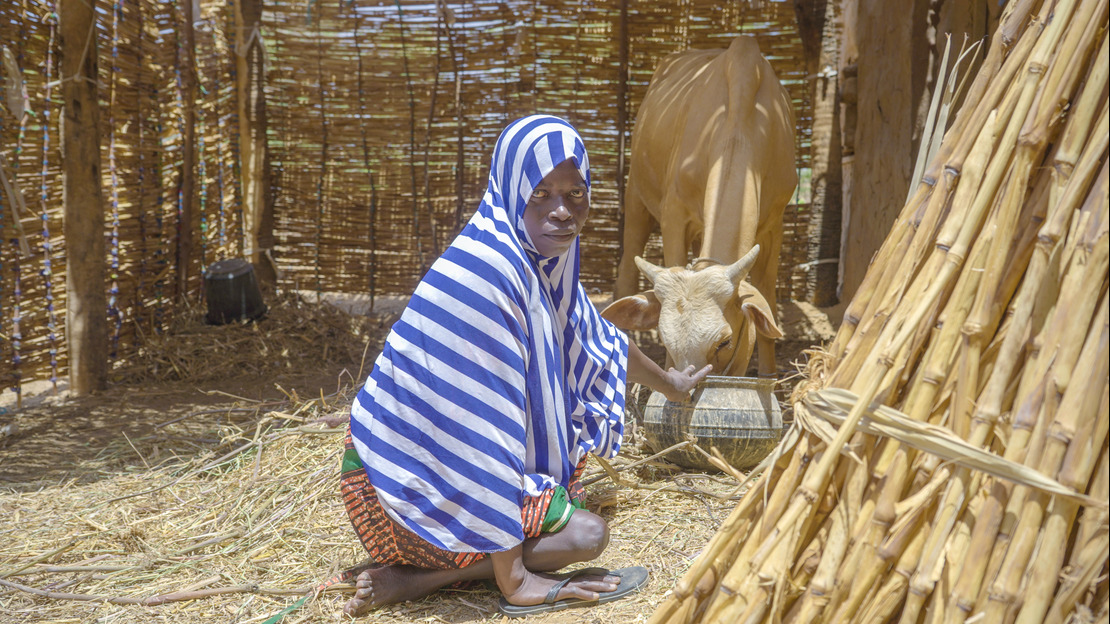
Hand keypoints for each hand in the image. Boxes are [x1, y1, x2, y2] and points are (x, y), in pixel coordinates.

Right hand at [501, 570, 619, 605]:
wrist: (513, 584)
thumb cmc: (524, 585)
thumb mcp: (541, 587)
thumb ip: (550, 587)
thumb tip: (555, 588)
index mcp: (561, 579)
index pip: (582, 577)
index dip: (596, 577)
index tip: (609, 576)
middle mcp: (564, 580)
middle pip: (588, 579)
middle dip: (604, 580)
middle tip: (619, 580)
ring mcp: (561, 585)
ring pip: (585, 584)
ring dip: (600, 585)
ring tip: (614, 586)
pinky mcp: (556, 591)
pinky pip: (573, 592)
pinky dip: (585, 594)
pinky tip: (595, 596)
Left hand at [660, 364, 711, 401]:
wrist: (665, 384)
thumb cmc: (675, 392)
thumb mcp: (681, 397)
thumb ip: (684, 396)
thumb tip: (686, 396)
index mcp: (690, 382)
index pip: (700, 375)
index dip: (705, 371)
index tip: (710, 365)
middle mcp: (684, 376)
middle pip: (689, 370)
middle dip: (691, 368)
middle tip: (692, 367)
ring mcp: (676, 374)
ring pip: (677, 370)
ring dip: (675, 371)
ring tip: (672, 370)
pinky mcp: (668, 374)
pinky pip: (668, 374)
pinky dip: (666, 376)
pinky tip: (662, 379)